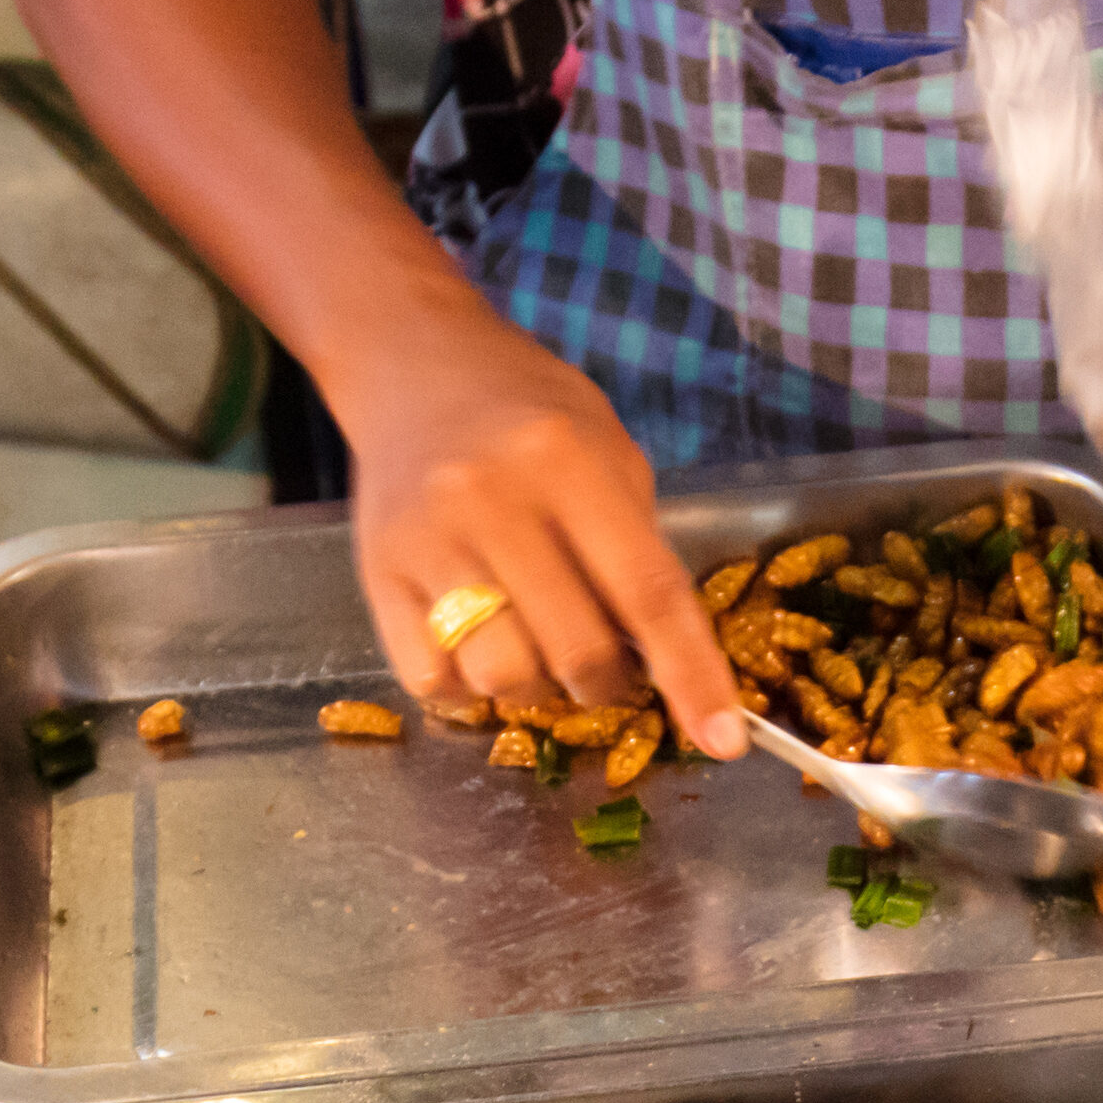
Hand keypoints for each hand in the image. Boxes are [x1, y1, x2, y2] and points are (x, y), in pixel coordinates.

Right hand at [333, 300, 748, 750]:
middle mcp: (491, 498)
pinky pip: (432, 679)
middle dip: (607, 683)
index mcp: (566, 460)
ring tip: (536, 647)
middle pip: (574, 649)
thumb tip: (666, 657)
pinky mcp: (378, 572)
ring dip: (535, 687)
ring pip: (501, 675)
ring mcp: (428, 539)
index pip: (646, 592)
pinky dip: (467, 687)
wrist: (409, 362)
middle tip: (607, 667)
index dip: (691, 674)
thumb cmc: (524, 408)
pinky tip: (478, 646)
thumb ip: (637, 540)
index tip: (724, 740)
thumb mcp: (605, 444)